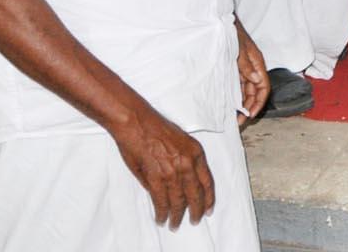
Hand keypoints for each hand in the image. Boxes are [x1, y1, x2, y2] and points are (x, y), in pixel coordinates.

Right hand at [108, 99, 215, 228]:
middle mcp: (188, 164)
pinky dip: (162, 212)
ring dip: (177, 215)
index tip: (209, 208)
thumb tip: (180, 184)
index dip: (209, 198)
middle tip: (195, 220)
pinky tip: (162, 218)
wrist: (138, 123)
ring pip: (179, 200)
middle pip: (196, 194)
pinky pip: (161, 200)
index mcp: (197, 153)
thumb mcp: (181, 142)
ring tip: (175, 224)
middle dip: (197, 210)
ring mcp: (172, 171)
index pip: (208, 181)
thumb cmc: (156, 129)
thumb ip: (183, 163)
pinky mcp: (156, 177)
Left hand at [234, 21, 269, 127]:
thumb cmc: (232, 32)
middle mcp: (252, 68)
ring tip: (234, 117)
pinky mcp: (235, 68)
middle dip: (250, 107)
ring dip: (242, 103)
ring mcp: (244, 68)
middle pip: (255, 91)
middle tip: (239, 122)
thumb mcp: (238, 49)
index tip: (250, 115)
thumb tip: (256, 79)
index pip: (263, 87)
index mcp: (257, 63)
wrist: (222, 21)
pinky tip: (229, 104)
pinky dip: (235, 96)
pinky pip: (238, 85)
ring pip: (246, 90)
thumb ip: (246, 65)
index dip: (259, 102)